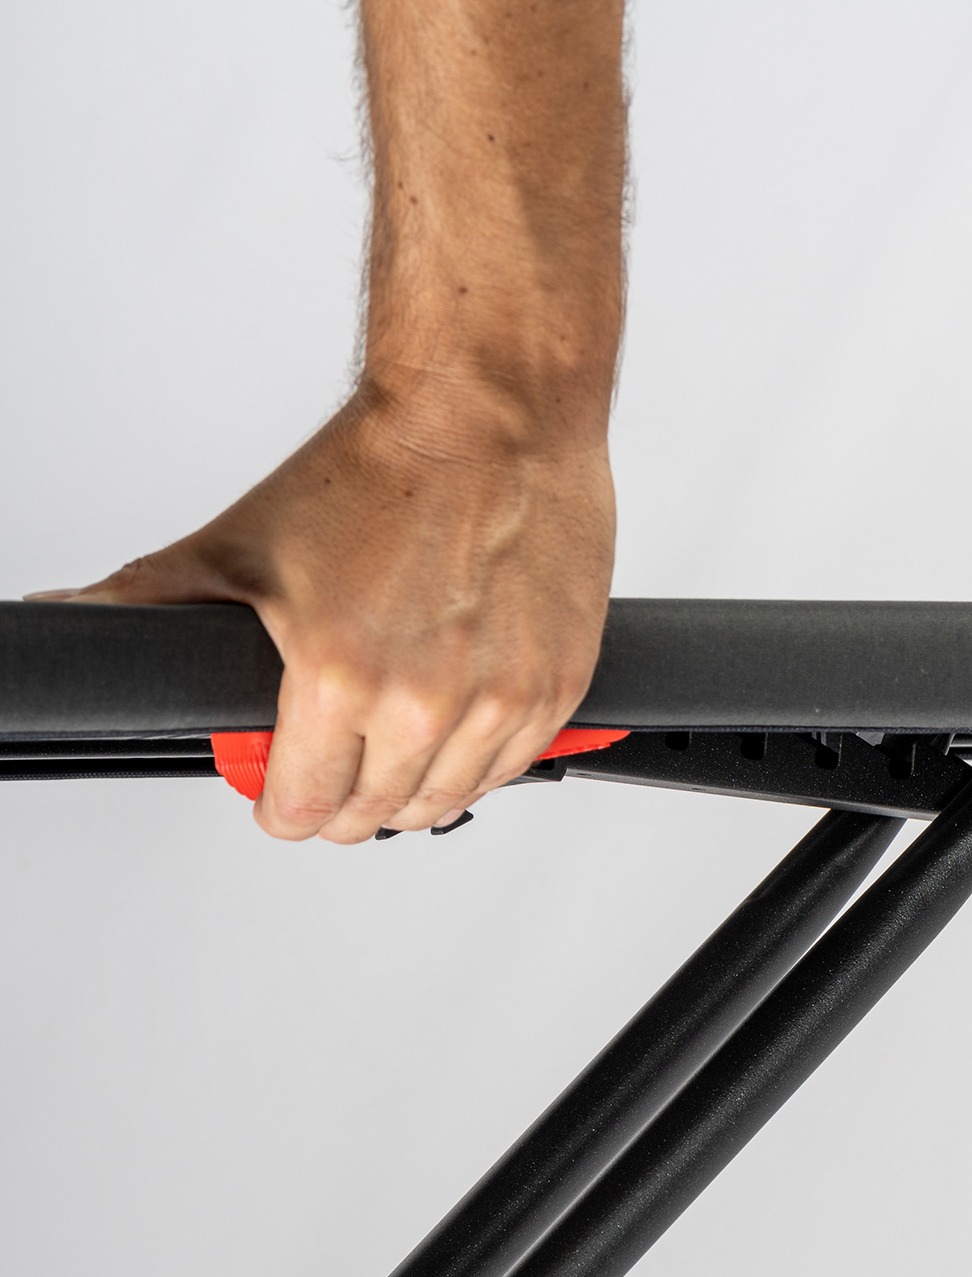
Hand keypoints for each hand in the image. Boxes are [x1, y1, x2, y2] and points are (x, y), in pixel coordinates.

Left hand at [35, 375, 614, 841]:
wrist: (492, 411)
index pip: (300, 809)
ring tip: (390, 740)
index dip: (279, 806)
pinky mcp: (555, 689)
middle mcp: (425, 701)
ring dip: (408, 788)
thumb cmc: (382, 468)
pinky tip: (450, 722)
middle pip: (369, 818)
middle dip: (339, 800)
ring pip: (440, 805)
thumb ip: (149, 600)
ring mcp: (499, 701)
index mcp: (341, 676)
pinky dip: (476, 761)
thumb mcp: (242, 543)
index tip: (281, 792)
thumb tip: (64, 618)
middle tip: (331, 763)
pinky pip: (508, 771)